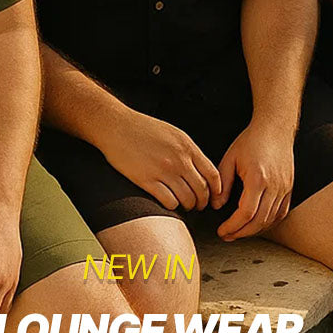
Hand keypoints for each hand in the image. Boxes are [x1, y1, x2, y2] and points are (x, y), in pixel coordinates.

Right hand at [104, 111, 221, 211]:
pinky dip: (172, 206)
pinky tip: (169, 203)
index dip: (216, 190)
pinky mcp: (147, 180)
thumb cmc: (142, 128)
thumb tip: (199, 169)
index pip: (212, 174)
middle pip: (201, 190)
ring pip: (186, 198)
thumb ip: (188, 150)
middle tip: (199, 205)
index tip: (214, 196)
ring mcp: (163, 171)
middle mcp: (178, 160)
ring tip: (184, 206)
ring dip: (188, 206)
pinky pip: (168, 201)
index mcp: (187, 146)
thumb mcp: (173, 133)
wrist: (117, 126)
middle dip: (202, 202)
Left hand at [213, 120, 294, 239]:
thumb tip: (216, 205)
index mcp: (257, 178)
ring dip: (254, 230)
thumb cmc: (251, 140)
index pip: (245, 213)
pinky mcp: (289, 188)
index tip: (222, 230)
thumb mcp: (230, 158)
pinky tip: (257, 224)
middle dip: (241, 233)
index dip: (233, 226)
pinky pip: (281, 213)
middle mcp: (274, 186)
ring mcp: (284, 188)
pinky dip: (269, 223)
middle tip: (227, 236)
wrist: (275, 128)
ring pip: (270, 220)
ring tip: (239, 232)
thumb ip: (222, 184)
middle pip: (259, 221)